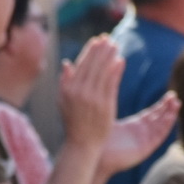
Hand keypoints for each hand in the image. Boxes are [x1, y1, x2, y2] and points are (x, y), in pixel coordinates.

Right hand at [58, 35, 124, 152]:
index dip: (90, 51)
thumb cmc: (72, 123)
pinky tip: (120, 61)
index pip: (81, 64)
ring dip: (110, 56)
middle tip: (109, 39)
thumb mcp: (62, 101)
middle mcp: (80, 91)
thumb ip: (65, 82)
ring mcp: (93, 98)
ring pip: (103, 71)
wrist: (82, 144)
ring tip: (116, 46)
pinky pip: (111, 83)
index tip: (97, 41)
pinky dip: (116, 71)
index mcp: (69, 89)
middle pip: (93, 65)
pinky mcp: (105, 105)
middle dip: (101, 50)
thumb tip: (68, 63)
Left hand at [101, 91, 179, 174]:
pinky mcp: (145, 148)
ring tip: (177, 103)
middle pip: (159, 119)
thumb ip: (111, 99)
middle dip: (168, 108)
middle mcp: (141, 134)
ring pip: (161, 127)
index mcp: (133, 126)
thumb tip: (110, 80)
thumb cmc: (98, 137)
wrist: (96, 156)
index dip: (161, 105)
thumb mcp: (107, 115)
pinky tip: (171, 116)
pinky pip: (159, 136)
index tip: (170, 95)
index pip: (152, 114)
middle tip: (174, 96)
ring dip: (170, 115)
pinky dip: (166, 125)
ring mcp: (144, 141)